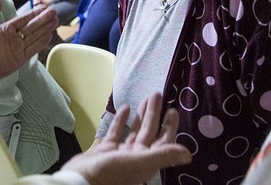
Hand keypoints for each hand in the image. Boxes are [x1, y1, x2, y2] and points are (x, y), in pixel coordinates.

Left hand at [0, 0, 56, 85]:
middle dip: (43, 20)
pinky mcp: (19, 59)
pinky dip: (41, 43)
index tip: (45, 8)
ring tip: (55, 21)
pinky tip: (49, 35)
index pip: (24, 19)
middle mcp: (14, 38)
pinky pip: (33, 49)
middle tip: (55, 12)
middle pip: (32, 27)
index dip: (35, 14)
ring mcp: (18, 49)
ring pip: (35, 37)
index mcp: (6, 29)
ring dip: (45, 29)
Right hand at [62, 92, 191, 183]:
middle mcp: (136, 157)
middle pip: (149, 132)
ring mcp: (120, 154)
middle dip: (154, 114)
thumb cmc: (112, 173)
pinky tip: (125, 108)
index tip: (173, 110)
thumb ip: (164, 156)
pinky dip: (121, 120)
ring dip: (140, 116)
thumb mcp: (140, 163)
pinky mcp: (105, 150)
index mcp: (146, 161)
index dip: (169, 127)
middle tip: (158, 95)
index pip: (163, 142)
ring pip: (134, 131)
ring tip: (145, 98)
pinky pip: (116, 133)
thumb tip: (189, 154)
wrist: (81, 182)